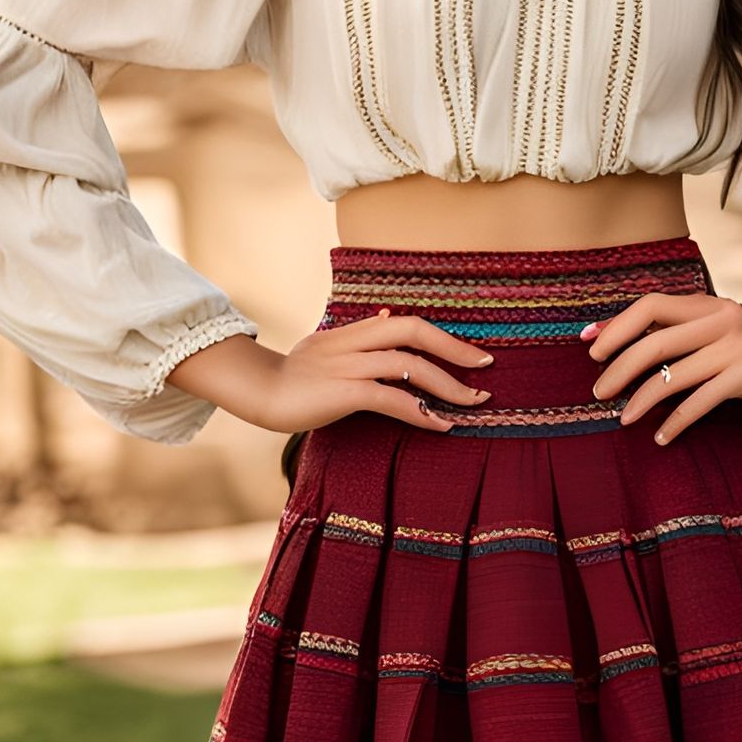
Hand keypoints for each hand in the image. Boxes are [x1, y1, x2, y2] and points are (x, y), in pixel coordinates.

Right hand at [165, 309, 493, 434]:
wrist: (256, 393)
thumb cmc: (292, 377)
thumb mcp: (326, 346)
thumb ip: (358, 335)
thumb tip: (387, 316)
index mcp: (351, 332)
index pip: (405, 323)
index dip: (441, 336)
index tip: (470, 353)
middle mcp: (352, 343)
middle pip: (413, 331)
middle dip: (454, 348)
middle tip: (486, 366)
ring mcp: (347, 366)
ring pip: (408, 365)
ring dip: (447, 385)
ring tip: (474, 402)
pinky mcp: (342, 393)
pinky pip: (390, 399)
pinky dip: (420, 411)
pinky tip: (441, 425)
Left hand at [586, 291, 741, 446]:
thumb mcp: (710, 342)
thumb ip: (670, 337)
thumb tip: (603, 338)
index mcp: (708, 304)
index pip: (651, 304)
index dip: (617, 325)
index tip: (589, 350)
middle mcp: (725, 316)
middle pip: (656, 339)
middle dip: (620, 368)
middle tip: (599, 393)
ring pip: (676, 372)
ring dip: (643, 399)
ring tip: (624, 419)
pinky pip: (702, 399)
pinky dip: (677, 421)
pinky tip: (662, 437)